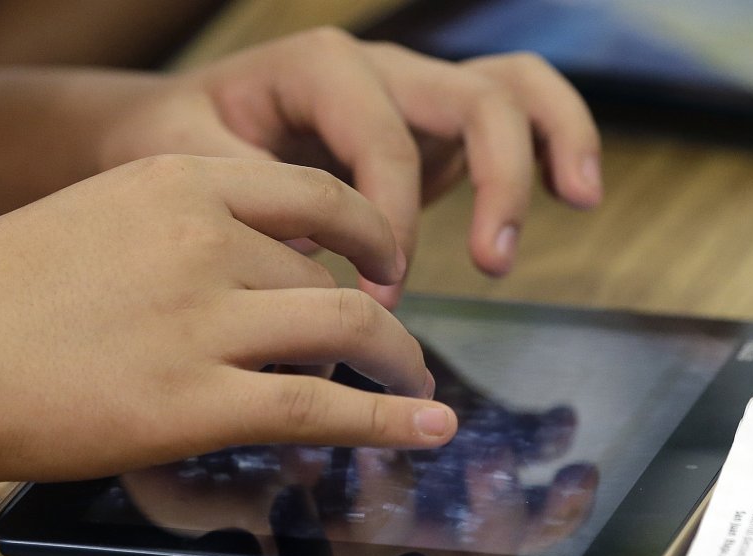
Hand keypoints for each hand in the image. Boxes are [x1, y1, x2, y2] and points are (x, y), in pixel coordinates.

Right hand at [0, 155, 457, 482]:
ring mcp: (204, 321)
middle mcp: (205, 240)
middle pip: (331, 276)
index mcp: (179, 182)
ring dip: (398, 365)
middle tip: (396, 349)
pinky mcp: (194, 402)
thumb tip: (244, 273)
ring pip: (346, 330)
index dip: (369, 233)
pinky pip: (321, 405)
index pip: (315, 198)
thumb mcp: (94, 221)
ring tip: (417, 391)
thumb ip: (176, 235)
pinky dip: (386, 418)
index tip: (387, 264)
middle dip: (379, 318)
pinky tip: (421, 428)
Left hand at [86, 28, 601, 306]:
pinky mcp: (430, 133)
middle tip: (492, 264)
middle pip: (474, 96)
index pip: (386, 139)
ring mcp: (411, 95)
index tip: (376, 291)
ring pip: (511, 87)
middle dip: (498, 177)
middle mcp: (378, 70)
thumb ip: (248, 197)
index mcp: (319, 67)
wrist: (172, 128)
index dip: (391, 219)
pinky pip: (509, 118)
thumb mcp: (185, 161)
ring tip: (580, 199)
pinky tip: (572, 194)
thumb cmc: (174, 141)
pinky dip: (550, 145)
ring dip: (550, 143)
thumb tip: (314, 254)